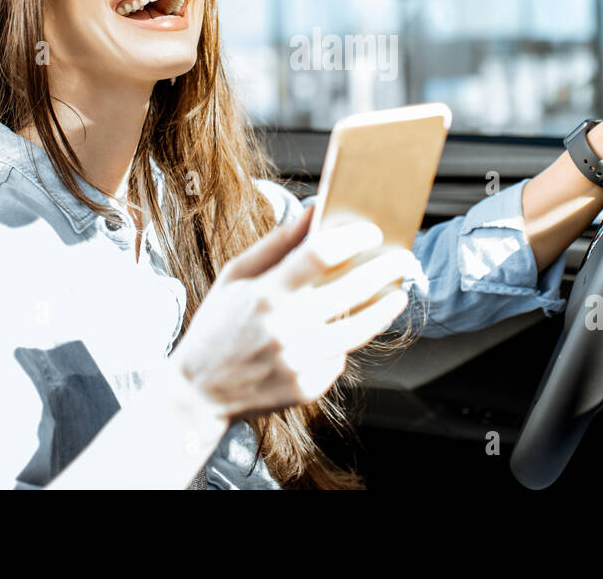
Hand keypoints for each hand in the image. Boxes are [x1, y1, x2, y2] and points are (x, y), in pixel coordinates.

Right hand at [169, 205, 419, 424]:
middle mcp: (284, 328)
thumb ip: (277, 243)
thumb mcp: (235, 275)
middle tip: (404, 258)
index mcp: (264, 293)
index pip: (320, 255)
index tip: (372, 231)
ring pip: (358, 329)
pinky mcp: (306, 387)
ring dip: (384, 309)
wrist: (199, 391)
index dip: (352, 238)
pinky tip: (344, 330)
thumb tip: (315, 210)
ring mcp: (297, 361)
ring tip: (398, 294)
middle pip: (351, 290)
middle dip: (384, 269)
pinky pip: (339, 358)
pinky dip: (344, 342)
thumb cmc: (218, 323)